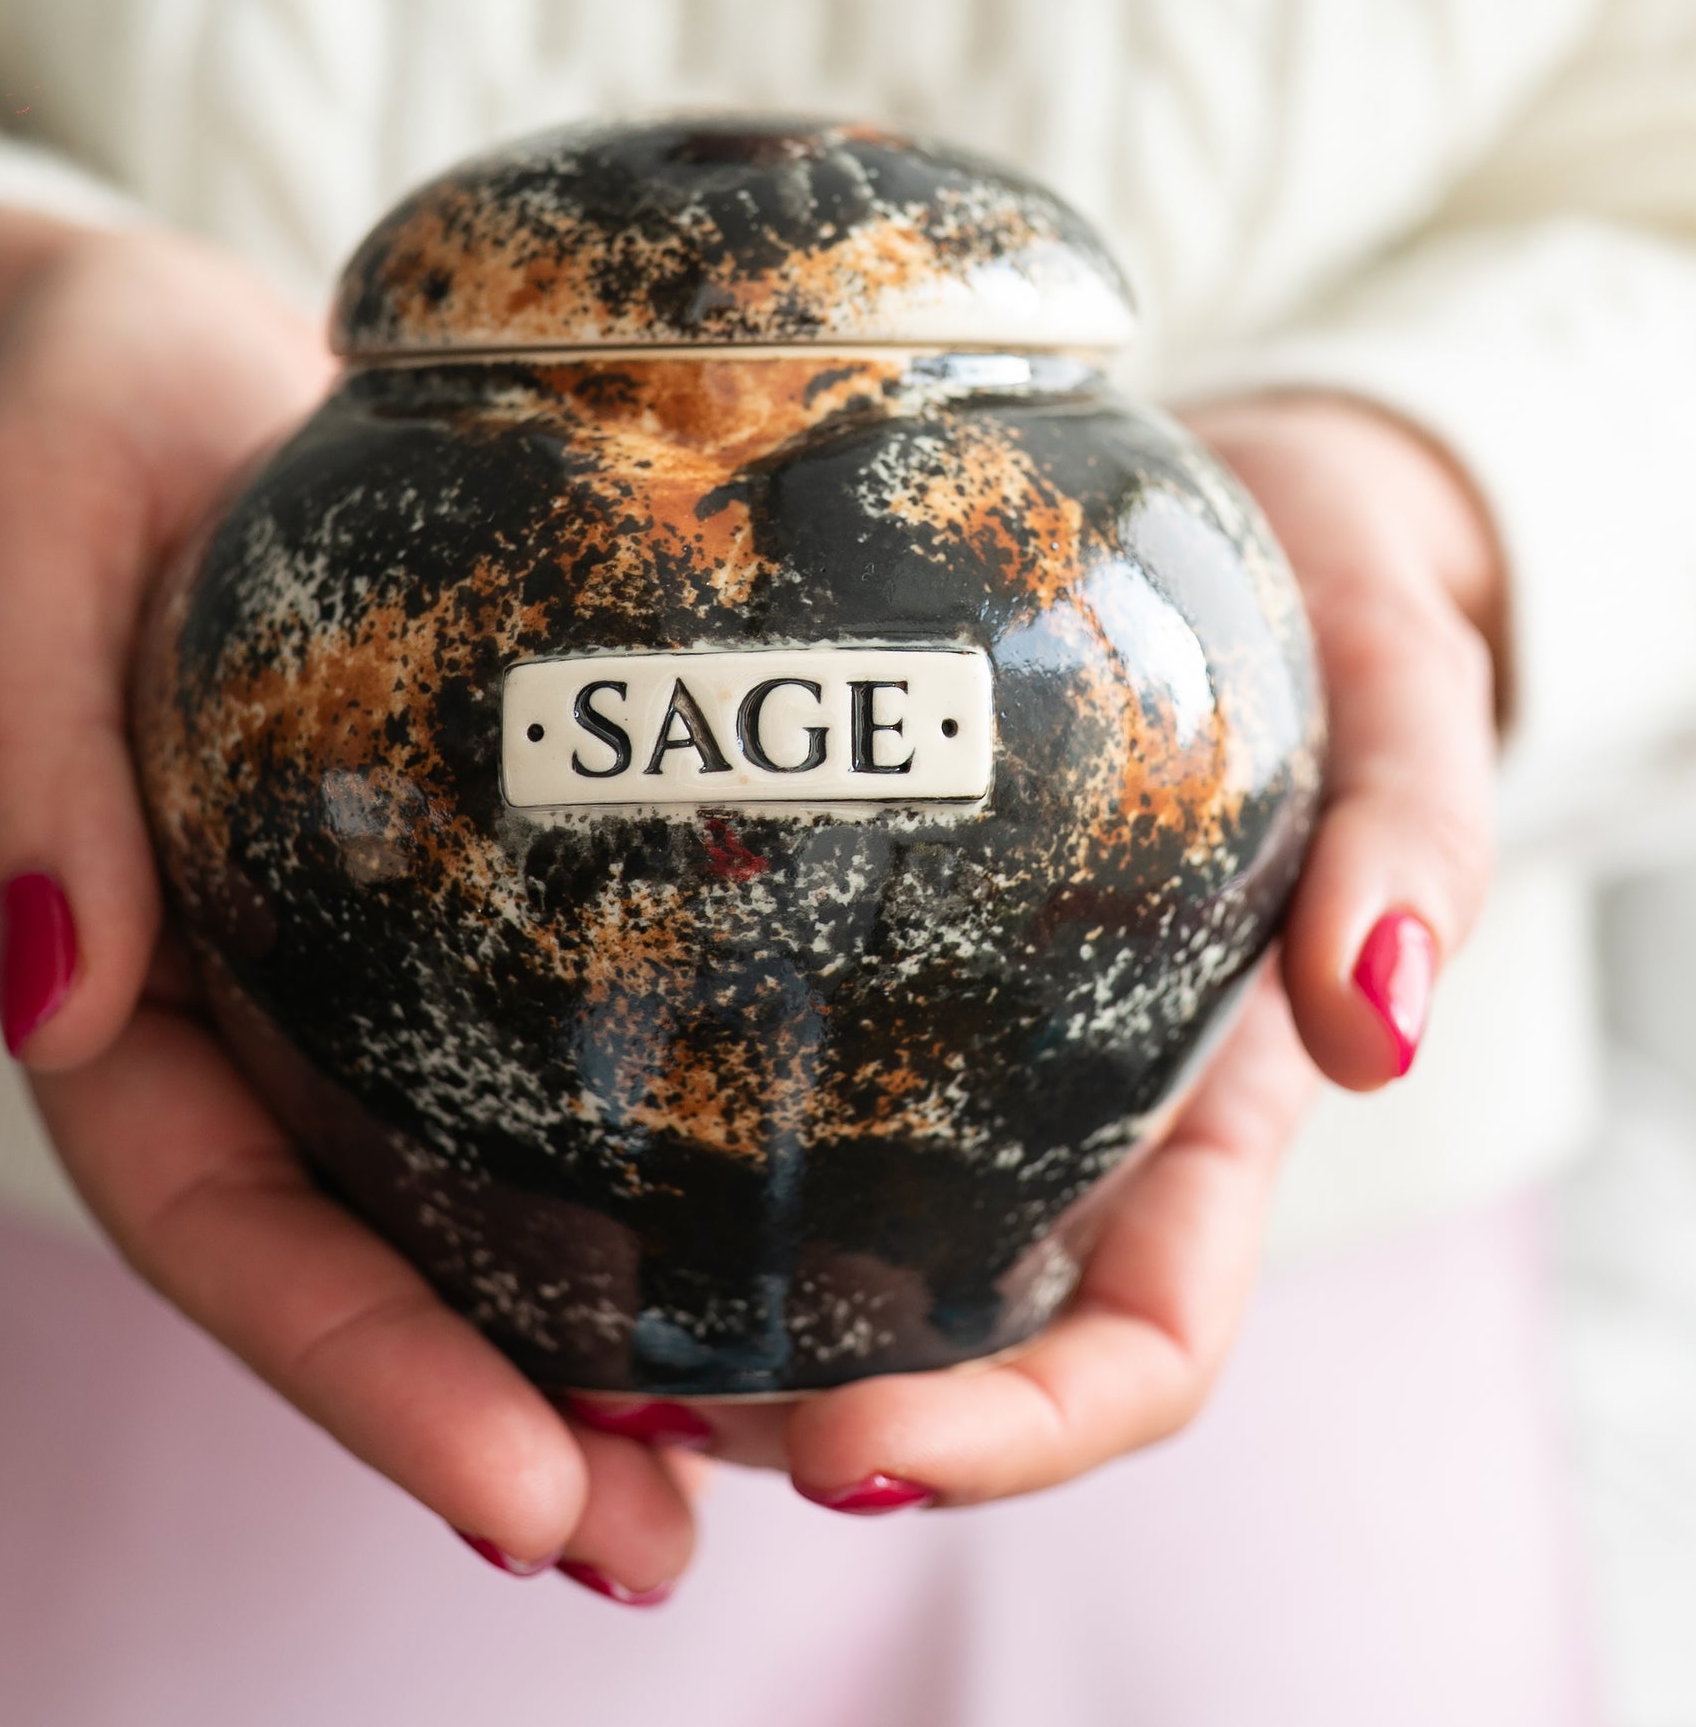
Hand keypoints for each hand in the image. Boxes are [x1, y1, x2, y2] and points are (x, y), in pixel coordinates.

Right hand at [0, 211, 701, 1602]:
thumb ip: (4, 740)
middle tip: (660, 1546)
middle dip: (489, 1421)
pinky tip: (747, 1229)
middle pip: (352, 1258)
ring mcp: (345, 960)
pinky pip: (531, 1050)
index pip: (221, 1225)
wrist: (165, 368)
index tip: (525, 1496)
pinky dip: (624, 1163)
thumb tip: (52, 995)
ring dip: (578, 1343)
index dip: (354, 1373)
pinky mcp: (448, 886)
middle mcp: (237, 1003)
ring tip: (747, 1459)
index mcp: (113, 973)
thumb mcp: (19, 541)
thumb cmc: (70, 432)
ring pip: (449, 1191)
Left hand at [577, 390, 1503, 1508]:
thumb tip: (1380, 1019)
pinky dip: (672, 1148)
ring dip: (713, 1329)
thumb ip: (1414, 835)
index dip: (1017, 1434)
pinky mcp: (868, 941)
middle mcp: (1071, 1113)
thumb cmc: (1328, 612)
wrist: (1230, 518)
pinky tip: (552, 1136)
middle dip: (803, 1413)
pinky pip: (771, 1075)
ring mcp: (961, 1039)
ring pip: (839, 1251)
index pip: (1133, 1345)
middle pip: (950, 1341)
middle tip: (627, 1411)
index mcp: (1208, 1113)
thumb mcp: (1401, 690)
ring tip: (551, 1328)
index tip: (851, 1447)